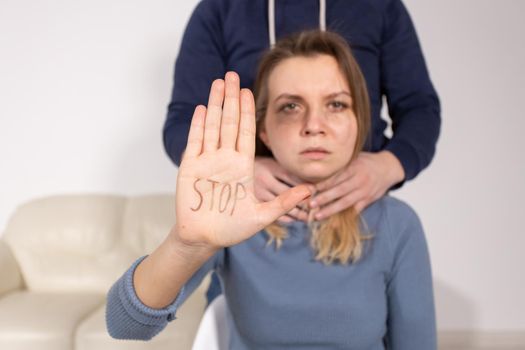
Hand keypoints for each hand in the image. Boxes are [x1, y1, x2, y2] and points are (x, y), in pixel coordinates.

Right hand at [175, 72, 310, 248]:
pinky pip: (195, 142)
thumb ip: (285, 201)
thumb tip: (311, 191)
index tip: (249, 91)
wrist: (205, 239)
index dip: (247, 112)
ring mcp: (207, 161)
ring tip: (218, 83)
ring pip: (212, 126)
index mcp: (242, 167)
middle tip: (232, 75)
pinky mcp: (190, 168)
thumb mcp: (263, 215)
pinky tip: (202, 108)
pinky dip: (198, 125)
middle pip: (228, 122)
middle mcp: (225, 159)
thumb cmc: (233, 229)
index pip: (245, 132)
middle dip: (231, 99)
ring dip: (214, 104)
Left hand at [310, 151, 404, 218]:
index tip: (310, 189)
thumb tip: (318, 167)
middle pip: (340, 190)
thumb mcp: (354, 158)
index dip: (322, 184)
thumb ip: (340, 163)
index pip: (336, 177)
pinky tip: (333, 222)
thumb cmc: (366, 162)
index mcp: (354, 167)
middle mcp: (359, 180)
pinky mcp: (368, 200)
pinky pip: (355, 210)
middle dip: (324, 198)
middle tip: (310, 204)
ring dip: (331, 210)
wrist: (388, 168)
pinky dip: (344, 216)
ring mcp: (364, 191)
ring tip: (318, 216)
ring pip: (346, 202)